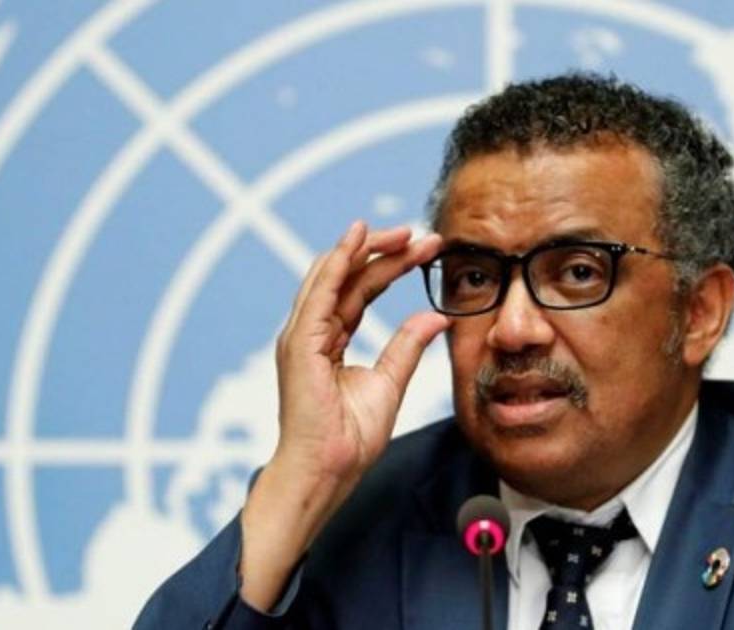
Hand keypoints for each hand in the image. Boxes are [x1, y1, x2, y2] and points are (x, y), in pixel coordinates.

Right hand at [239, 221, 448, 609]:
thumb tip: (433, 315)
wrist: (327, 472)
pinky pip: (320, 294)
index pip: (362, 289)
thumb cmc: (349, 439)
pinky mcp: (300, 344)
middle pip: (349, 276)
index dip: (393, 266)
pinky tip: (358, 241)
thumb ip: (406, 346)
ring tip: (402, 232)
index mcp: (330, 339)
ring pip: (333, 275)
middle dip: (386, 251)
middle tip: (424, 236)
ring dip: (367, 249)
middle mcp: (312, 332)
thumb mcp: (390, 383)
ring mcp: (302, 336)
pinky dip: (338, 263)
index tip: (428, 251)